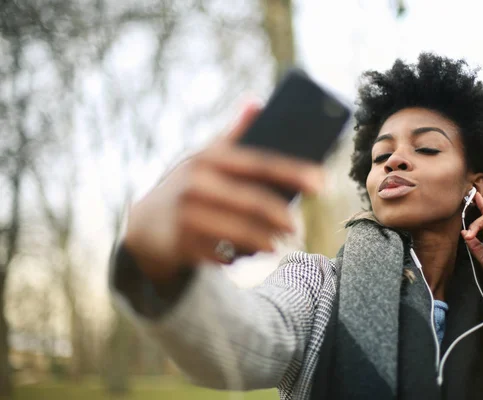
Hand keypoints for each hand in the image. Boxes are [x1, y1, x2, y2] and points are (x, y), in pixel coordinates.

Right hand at [124, 101, 324, 281]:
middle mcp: (196, 184)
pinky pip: (224, 254)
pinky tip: (252, 253)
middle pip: (253, 202)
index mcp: (209, 158)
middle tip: (297, 227)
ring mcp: (187, 216)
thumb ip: (233, 134)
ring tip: (279, 243)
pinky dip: (243, 255)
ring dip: (267, 240)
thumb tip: (256, 101)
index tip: (321, 183)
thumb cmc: (187, 186)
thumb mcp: (205, 157)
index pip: (260, 164)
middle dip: (281, 216)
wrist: (145, 225)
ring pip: (241, 232)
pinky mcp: (183, 245)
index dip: (293, 172)